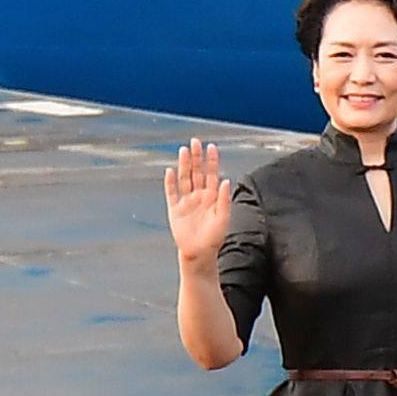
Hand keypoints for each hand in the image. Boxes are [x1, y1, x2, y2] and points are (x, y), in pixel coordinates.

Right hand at [164, 140, 233, 266]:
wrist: (199, 254)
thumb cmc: (214, 237)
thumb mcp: (223, 218)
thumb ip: (224, 199)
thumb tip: (226, 180)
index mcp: (212, 196)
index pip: (212, 173)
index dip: (211, 160)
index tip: (211, 146)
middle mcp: (199, 196)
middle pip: (197, 172)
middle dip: (196, 157)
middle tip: (195, 141)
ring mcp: (186, 201)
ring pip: (185, 178)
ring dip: (184, 165)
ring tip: (183, 151)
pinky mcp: (175, 210)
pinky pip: (171, 193)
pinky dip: (170, 182)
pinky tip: (170, 171)